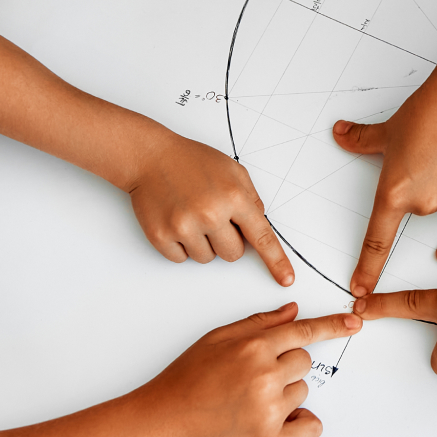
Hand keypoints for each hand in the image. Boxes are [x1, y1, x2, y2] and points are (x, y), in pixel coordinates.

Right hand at [117, 304, 358, 436]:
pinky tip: (273, 421)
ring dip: (285, 394)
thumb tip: (293, 311)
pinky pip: (311, 426)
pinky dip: (299, 424)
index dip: (332, 326)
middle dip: (286, 366)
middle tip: (253, 377)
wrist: (164, 424)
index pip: (304, 332)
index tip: (354, 324)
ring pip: (303, 392)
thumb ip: (258, 323)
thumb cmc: (185, 380)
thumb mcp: (216, 339)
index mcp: (253, 348)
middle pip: (304, 362)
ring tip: (248, 400)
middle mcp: (265, 377)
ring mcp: (270, 411)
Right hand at [128, 131, 293, 285]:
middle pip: (233, 255)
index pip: (261, 237)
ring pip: (207, 259)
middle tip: (211, 217)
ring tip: (191, 215)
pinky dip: (180, 246)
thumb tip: (258, 227)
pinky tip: (176, 221)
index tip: (286, 279)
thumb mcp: (233, 171)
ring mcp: (184, 226)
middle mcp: (210, 213)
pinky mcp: (161, 236)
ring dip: (202, 244)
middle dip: (227, 241)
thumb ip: (250, 199)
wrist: (151, 157)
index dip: (276, 261)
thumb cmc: (192, 162)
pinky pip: (181, 259)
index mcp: (233, 196)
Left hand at [333, 81, 436, 297]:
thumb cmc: (429, 111)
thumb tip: (341, 134)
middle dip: (421, 182)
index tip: (360, 289)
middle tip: (427, 151)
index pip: (376, 240)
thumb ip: (362, 140)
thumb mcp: (388, 130)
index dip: (367, 268)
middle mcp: (422, 204)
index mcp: (394, 192)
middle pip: (418, 205)